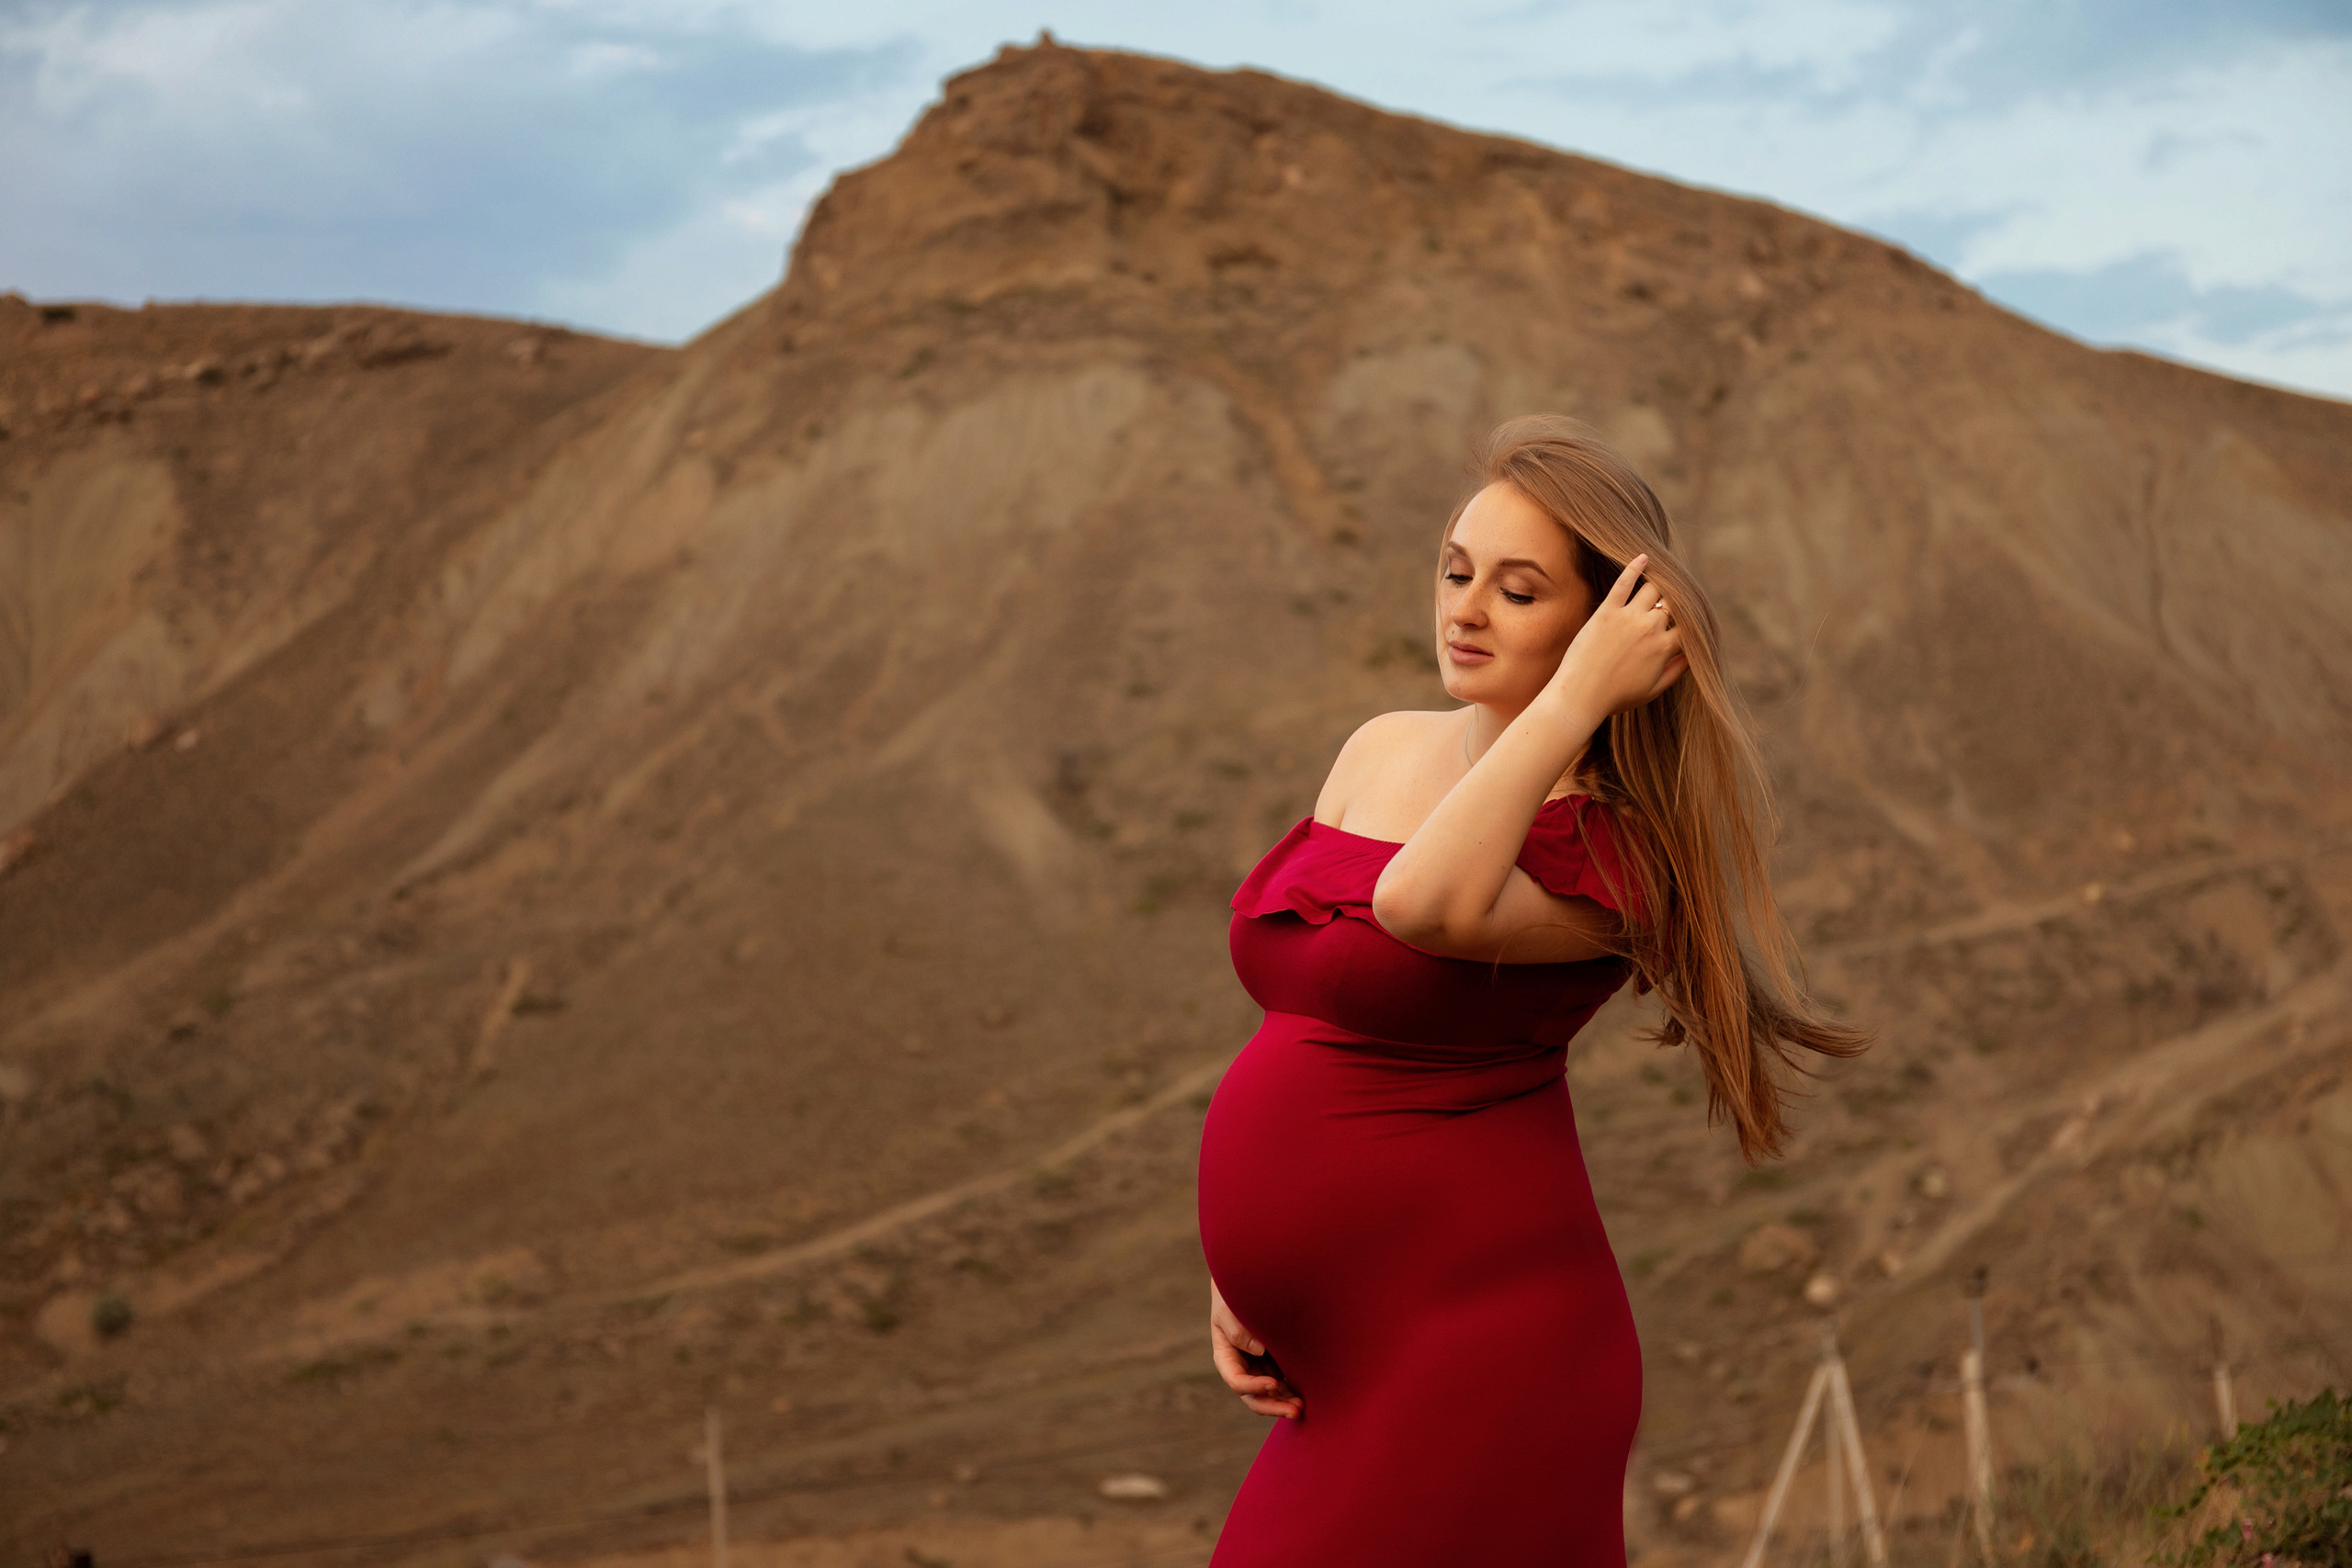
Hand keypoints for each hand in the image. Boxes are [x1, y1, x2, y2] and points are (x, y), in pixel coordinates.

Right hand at [1210, 1279, 1301, 1418]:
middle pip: (1254, 1397)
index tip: (1275, 1382)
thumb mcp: (1229, 1309)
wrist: (1251, 1285)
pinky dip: (1291, 1392)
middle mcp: (1242, 1368)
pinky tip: (1305, 1396)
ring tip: (1302, 1408)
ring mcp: (1258, 1369)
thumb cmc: (1236, 1296)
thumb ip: (1238, 1329)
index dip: (1255, 1386)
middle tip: (1295, 1410)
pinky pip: (1282, 1385)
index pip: (1237, 1381)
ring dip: (1284, 1404)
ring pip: (1269, 1396)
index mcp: (1226, 1357)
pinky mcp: (1275, 1364)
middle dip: (1273, 1405)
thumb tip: (1259, 1350)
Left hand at [1549, 552, 1687, 716]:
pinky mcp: (1606, 612)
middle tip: (1674, 595)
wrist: (1579, 697)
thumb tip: (1692, 656)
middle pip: (1673, 602)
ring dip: (1660, 583)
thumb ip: (1676, 671)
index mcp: (1665, 647)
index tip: (1688, 617)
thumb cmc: (1616, 698)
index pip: (1688, 625)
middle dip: (1676, 599)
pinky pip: (1624, 582)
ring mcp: (1628, 617)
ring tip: (1662, 578)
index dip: (1691, 620)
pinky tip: (1643, 557)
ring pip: (1653, 588)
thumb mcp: (1653, 690)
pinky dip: (1636, 567)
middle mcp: (1650, 628)